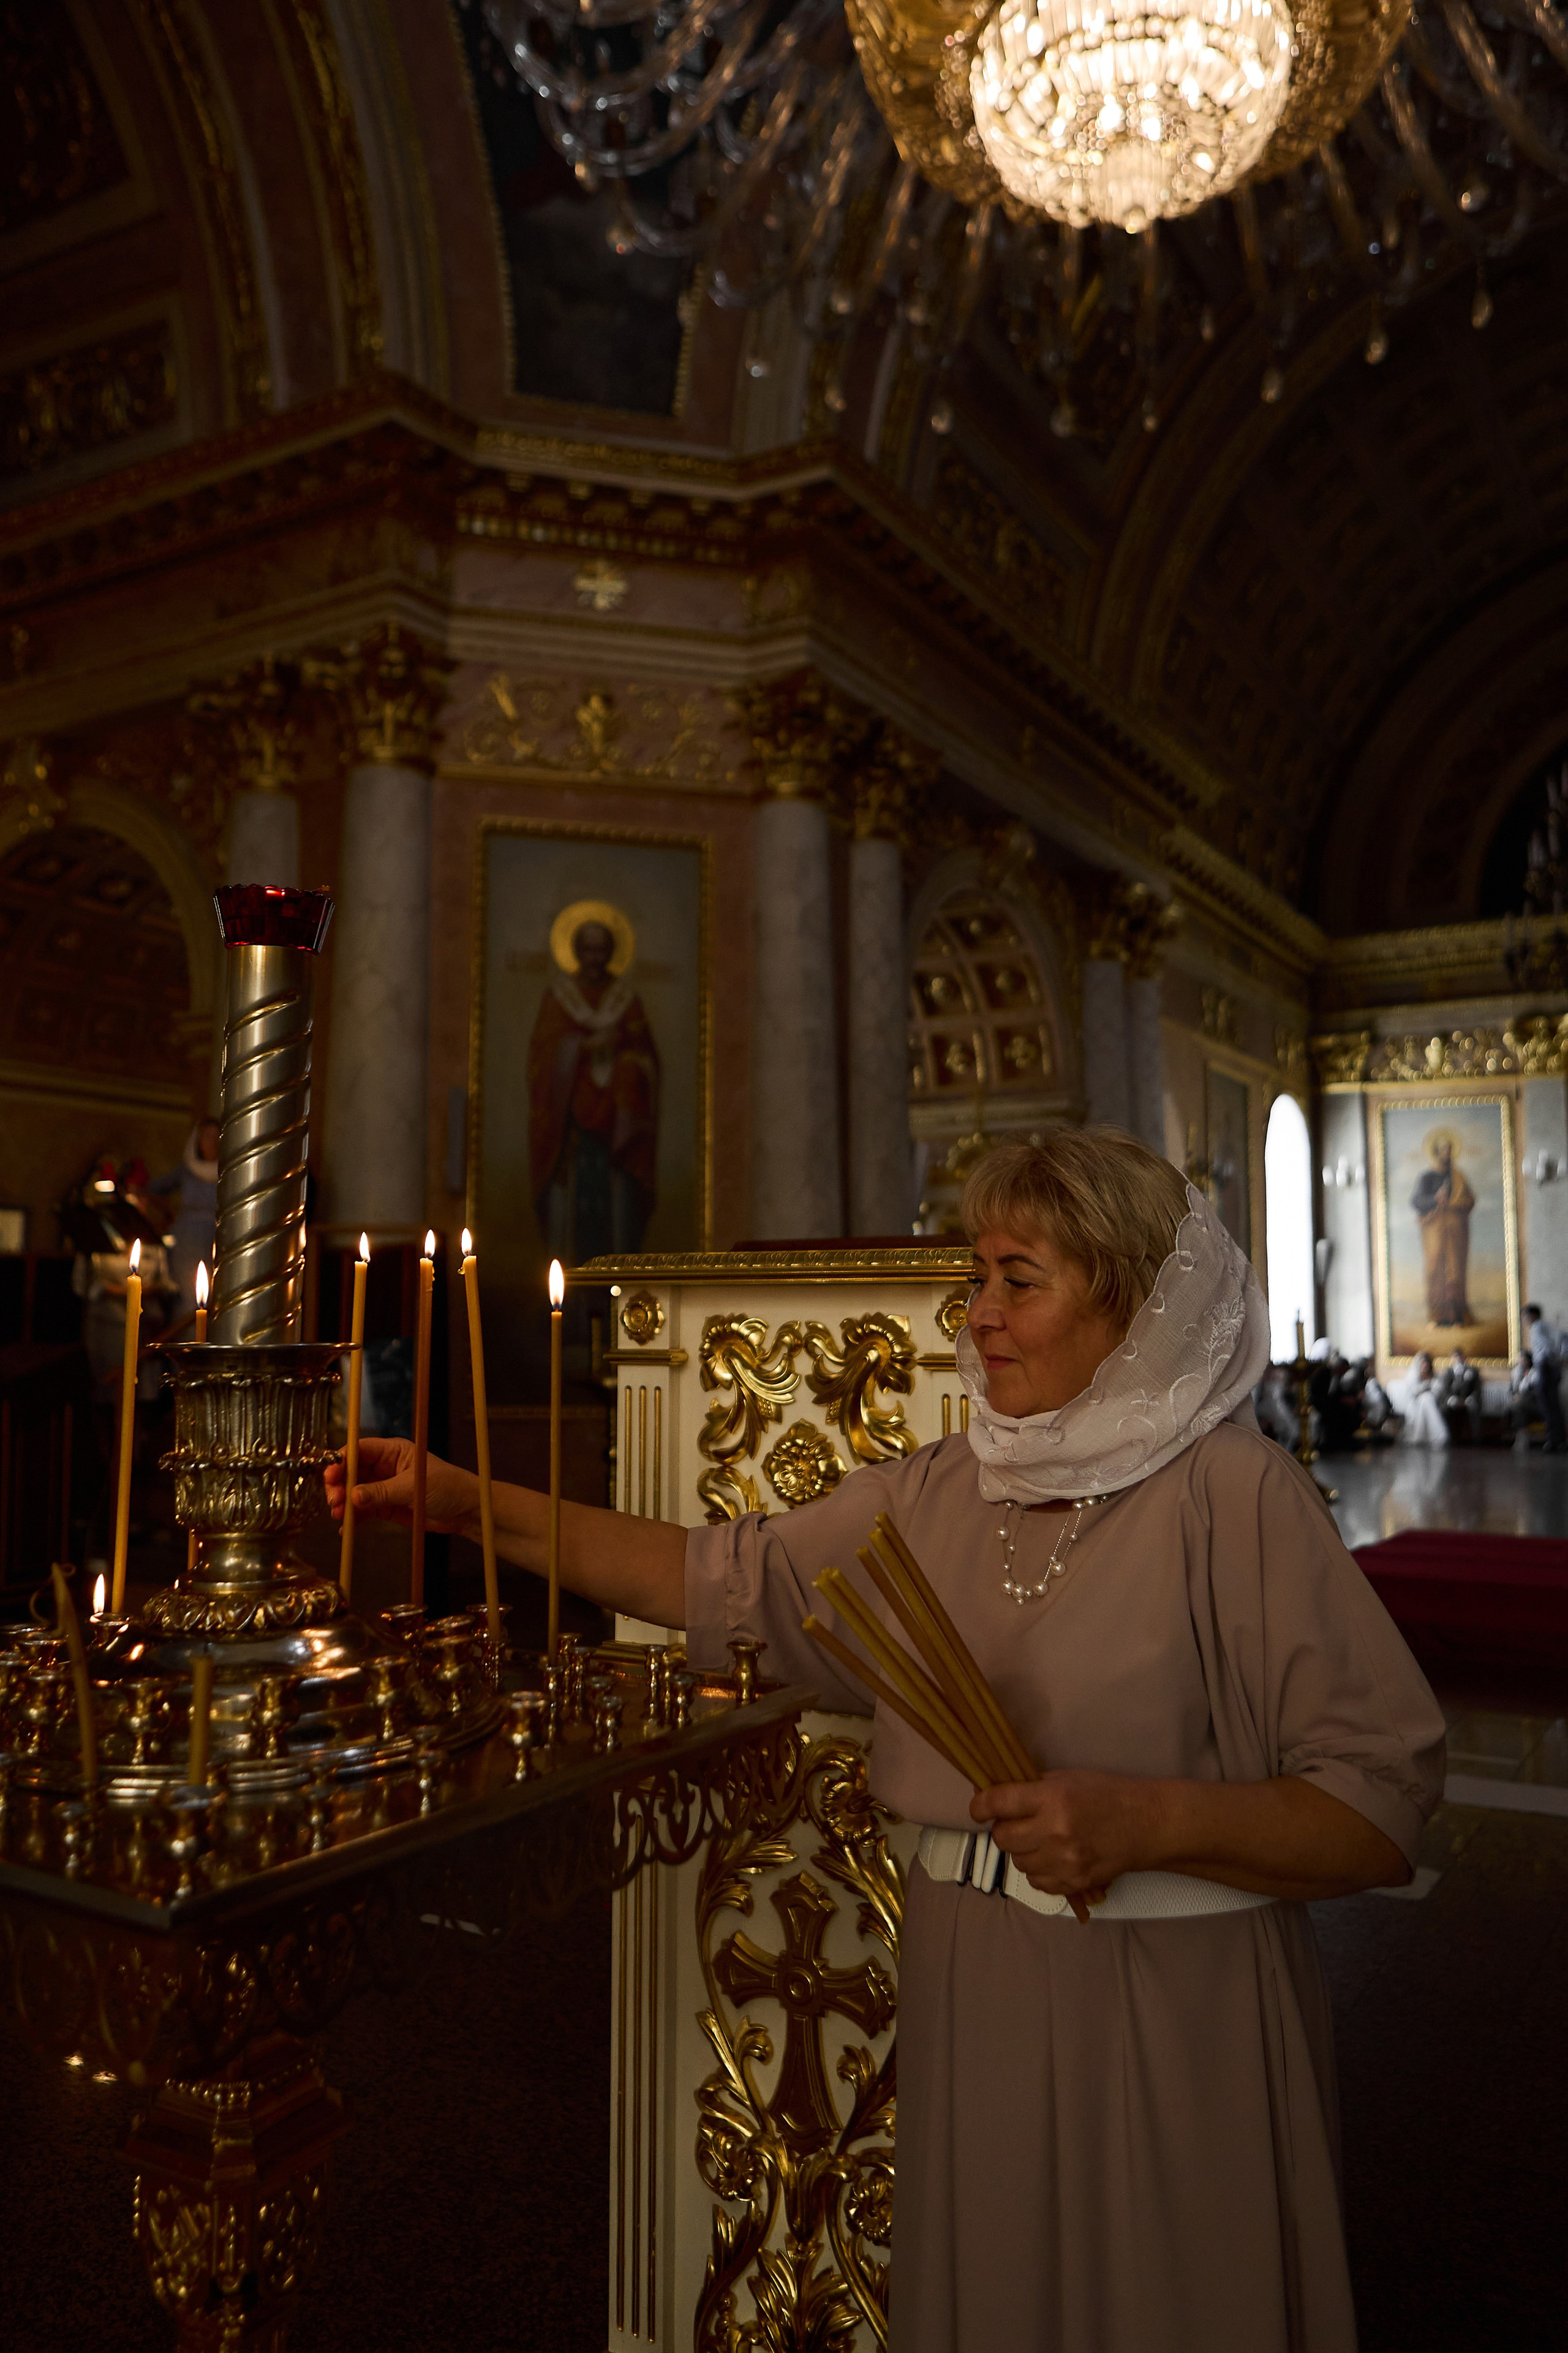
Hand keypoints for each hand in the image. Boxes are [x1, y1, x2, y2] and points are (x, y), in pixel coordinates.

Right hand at [324, 1437, 479, 1536]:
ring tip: (339, 1515)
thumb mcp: (412, 1487)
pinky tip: (345, 1528)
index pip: (359, 1450)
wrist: (465, 1511)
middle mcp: (385, 1467)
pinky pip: (364, 1511)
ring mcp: (384, 1487)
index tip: (330, 1475)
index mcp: (393, 1451)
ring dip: (344, 1503)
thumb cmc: (447, 1487)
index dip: (342, 1461)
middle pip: (352, 1472)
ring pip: (355, 1492)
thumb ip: (381, 1492)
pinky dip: (354, 1519)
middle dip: (340, 1485)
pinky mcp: (386, 1507)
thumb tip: (353, 1496)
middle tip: (334, 1500)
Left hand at [971, 1770, 1159, 1902]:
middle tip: (1016, 1824)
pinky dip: (1039, 1871)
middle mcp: (1055, 1831)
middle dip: (1003, 1830)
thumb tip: (996, 1798)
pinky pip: (1037, 1882)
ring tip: (1041, 1840)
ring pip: (1018, 1863)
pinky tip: (1053, 1858)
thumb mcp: (1067, 1780)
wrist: (1144, 1826)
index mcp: (1052, 1798)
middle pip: (1003, 1839)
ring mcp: (1064, 1861)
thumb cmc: (1105, 1795)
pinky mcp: (1073, 1883)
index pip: (999, 1803)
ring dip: (1022, 1851)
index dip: (980, 1806)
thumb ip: (1032, 1789)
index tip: (978, 1809)